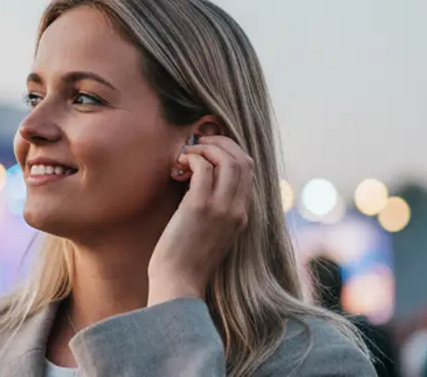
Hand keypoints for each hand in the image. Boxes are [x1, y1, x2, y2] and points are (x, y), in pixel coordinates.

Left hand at [147, 135, 253, 305]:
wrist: (178, 284)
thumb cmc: (186, 261)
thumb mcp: (210, 235)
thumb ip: (214, 211)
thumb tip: (198, 182)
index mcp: (242, 216)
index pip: (248, 172)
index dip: (230, 152)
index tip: (209, 149)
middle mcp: (237, 210)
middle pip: (243, 160)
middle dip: (221, 143)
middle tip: (200, 142)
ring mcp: (221, 208)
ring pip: (228, 159)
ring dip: (207, 147)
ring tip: (188, 152)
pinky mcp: (200, 207)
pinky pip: (204, 167)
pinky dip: (192, 157)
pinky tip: (179, 164)